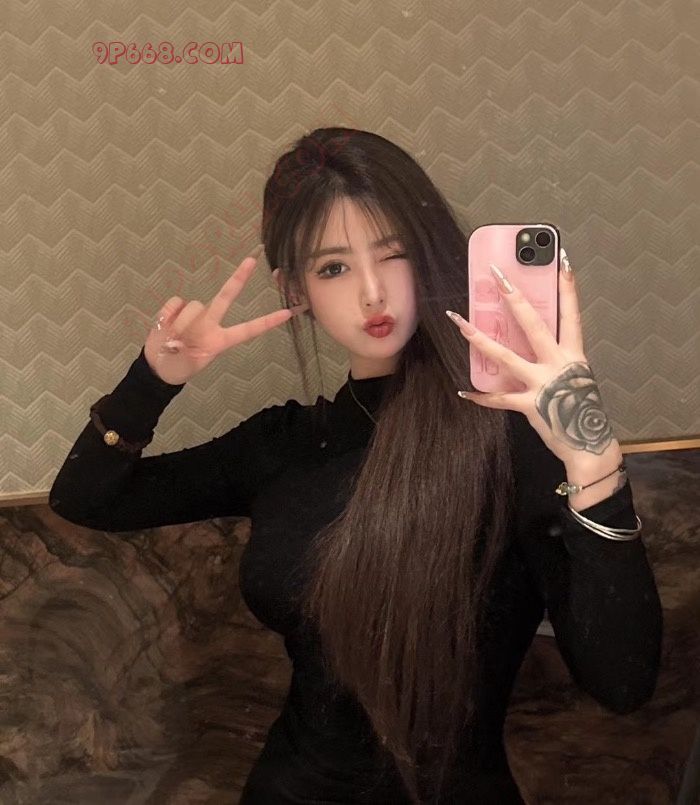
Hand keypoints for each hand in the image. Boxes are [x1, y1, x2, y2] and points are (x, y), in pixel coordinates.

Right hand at [143, 246, 308, 384]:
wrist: (158, 366)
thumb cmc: (179, 367)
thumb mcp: (188, 365)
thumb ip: (186, 349)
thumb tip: (178, 336)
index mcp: (221, 340)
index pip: (248, 330)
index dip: (267, 322)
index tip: (287, 313)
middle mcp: (211, 323)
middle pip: (226, 297)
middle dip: (238, 278)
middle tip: (252, 260)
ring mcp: (194, 314)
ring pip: (194, 306)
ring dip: (183, 323)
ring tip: (174, 339)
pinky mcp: (175, 308)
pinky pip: (175, 303)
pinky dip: (167, 315)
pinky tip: (164, 326)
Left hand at [446, 248, 615, 465]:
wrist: (588, 445)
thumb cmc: (581, 410)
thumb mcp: (576, 377)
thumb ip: (557, 358)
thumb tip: (535, 343)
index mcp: (573, 354)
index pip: (571, 314)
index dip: (567, 287)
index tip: (562, 260)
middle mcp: (558, 363)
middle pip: (533, 324)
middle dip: (514, 298)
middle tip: (497, 275)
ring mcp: (542, 383)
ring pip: (505, 355)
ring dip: (479, 338)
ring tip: (459, 321)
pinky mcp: (529, 404)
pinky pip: (499, 398)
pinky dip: (481, 397)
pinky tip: (464, 392)